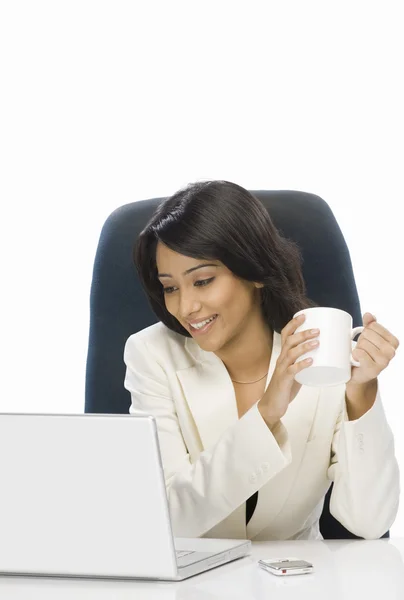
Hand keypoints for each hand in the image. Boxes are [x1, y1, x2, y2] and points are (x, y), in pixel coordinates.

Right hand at [258, 313, 318, 427]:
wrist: (272, 405)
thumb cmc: (285, 387)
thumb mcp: (295, 370)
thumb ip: (305, 362)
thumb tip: (323, 355)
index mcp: (283, 355)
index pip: (286, 334)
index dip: (293, 324)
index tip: (304, 315)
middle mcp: (281, 359)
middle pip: (289, 341)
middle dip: (303, 333)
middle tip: (317, 330)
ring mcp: (282, 370)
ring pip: (291, 353)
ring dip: (304, 346)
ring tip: (317, 342)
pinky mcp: (284, 380)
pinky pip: (293, 370)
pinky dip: (302, 364)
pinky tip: (311, 361)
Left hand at [349, 313, 399, 384]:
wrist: (359, 372)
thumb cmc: (365, 351)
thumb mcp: (368, 335)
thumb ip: (370, 323)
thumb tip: (368, 314)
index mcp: (394, 342)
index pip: (373, 325)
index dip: (366, 331)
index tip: (368, 340)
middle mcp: (391, 352)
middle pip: (368, 334)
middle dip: (361, 340)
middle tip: (363, 349)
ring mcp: (384, 362)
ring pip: (363, 343)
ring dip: (358, 348)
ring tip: (360, 355)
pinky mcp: (373, 370)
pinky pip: (360, 354)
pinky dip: (355, 354)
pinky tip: (357, 360)